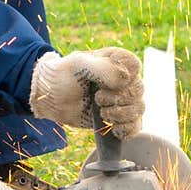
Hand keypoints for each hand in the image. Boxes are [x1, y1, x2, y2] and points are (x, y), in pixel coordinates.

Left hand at [29, 47, 143, 138]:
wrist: (52, 97)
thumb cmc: (64, 75)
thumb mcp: (78, 64)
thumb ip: (102, 67)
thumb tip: (126, 80)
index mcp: (116, 60)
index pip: (134, 66)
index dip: (122, 77)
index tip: (103, 83)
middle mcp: (124, 79)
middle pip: (138, 90)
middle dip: (118, 98)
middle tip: (97, 99)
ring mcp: (123, 99)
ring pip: (139, 108)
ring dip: (121, 114)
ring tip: (101, 112)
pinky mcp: (120, 118)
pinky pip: (135, 126)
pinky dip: (127, 129)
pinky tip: (113, 127)